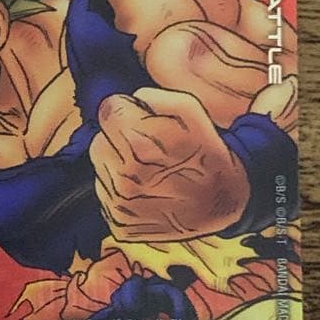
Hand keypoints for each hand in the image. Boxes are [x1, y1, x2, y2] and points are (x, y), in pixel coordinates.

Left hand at [90, 88, 249, 241]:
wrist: (220, 205)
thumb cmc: (207, 157)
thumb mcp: (191, 112)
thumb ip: (154, 97)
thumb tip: (129, 99)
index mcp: (139, 143)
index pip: (106, 111)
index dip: (125, 111)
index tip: (139, 119)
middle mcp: (124, 175)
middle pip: (99, 140)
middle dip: (119, 138)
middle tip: (148, 147)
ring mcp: (120, 203)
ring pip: (100, 168)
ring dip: (117, 164)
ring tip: (149, 170)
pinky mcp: (119, 222)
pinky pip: (105, 195)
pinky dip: (119, 190)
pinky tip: (145, 190)